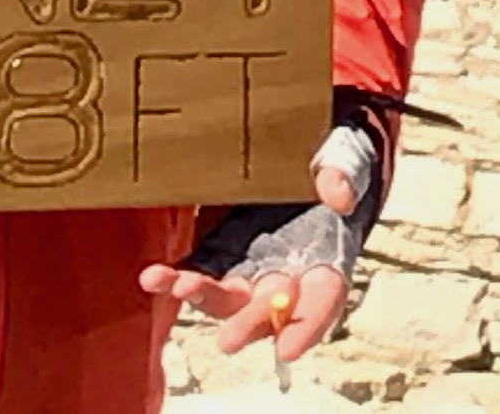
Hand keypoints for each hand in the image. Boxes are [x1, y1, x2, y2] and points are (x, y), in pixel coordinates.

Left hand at [133, 156, 368, 363]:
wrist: (300, 150)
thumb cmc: (332, 158)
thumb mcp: (347, 155)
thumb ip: (344, 172)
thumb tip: (338, 195)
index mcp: (326, 257)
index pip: (323, 299)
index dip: (308, 325)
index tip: (288, 350)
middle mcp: (286, 272)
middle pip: (269, 309)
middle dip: (249, 324)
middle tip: (228, 340)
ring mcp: (249, 265)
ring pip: (227, 296)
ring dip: (204, 296)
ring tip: (180, 287)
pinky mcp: (218, 249)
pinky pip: (197, 269)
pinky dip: (174, 277)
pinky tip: (153, 276)